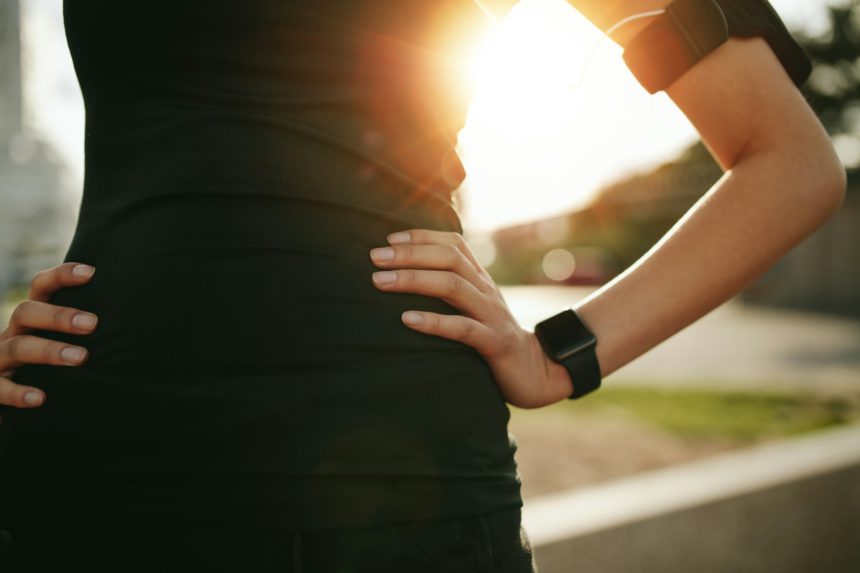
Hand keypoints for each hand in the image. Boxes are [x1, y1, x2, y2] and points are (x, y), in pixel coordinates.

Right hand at [0, 263, 97, 408]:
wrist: (11, 400)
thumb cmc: (52, 368)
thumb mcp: (66, 343)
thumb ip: (87, 332)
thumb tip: (140, 324)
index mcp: (33, 318)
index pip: (41, 287)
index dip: (62, 276)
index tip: (91, 272)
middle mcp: (14, 333)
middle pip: (26, 312)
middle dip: (59, 316)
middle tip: (93, 324)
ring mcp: (0, 360)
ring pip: (17, 347)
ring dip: (49, 351)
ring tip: (81, 358)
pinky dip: (18, 392)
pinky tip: (40, 398)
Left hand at [369, 229, 573, 408]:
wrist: (536, 371)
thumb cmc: (493, 338)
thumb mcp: (473, 307)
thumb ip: (450, 289)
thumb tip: (406, 277)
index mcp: (480, 279)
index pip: (453, 244)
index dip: (421, 237)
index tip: (388, 240)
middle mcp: (485, 290)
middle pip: (448, 258)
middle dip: (409, 254)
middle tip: (375, 258)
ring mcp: (491, 314)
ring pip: (452, 286)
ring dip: (413, 280)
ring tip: (380, 282)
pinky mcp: (494, 343)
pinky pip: (463, 329)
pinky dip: (434, 322)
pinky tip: (407, 319)